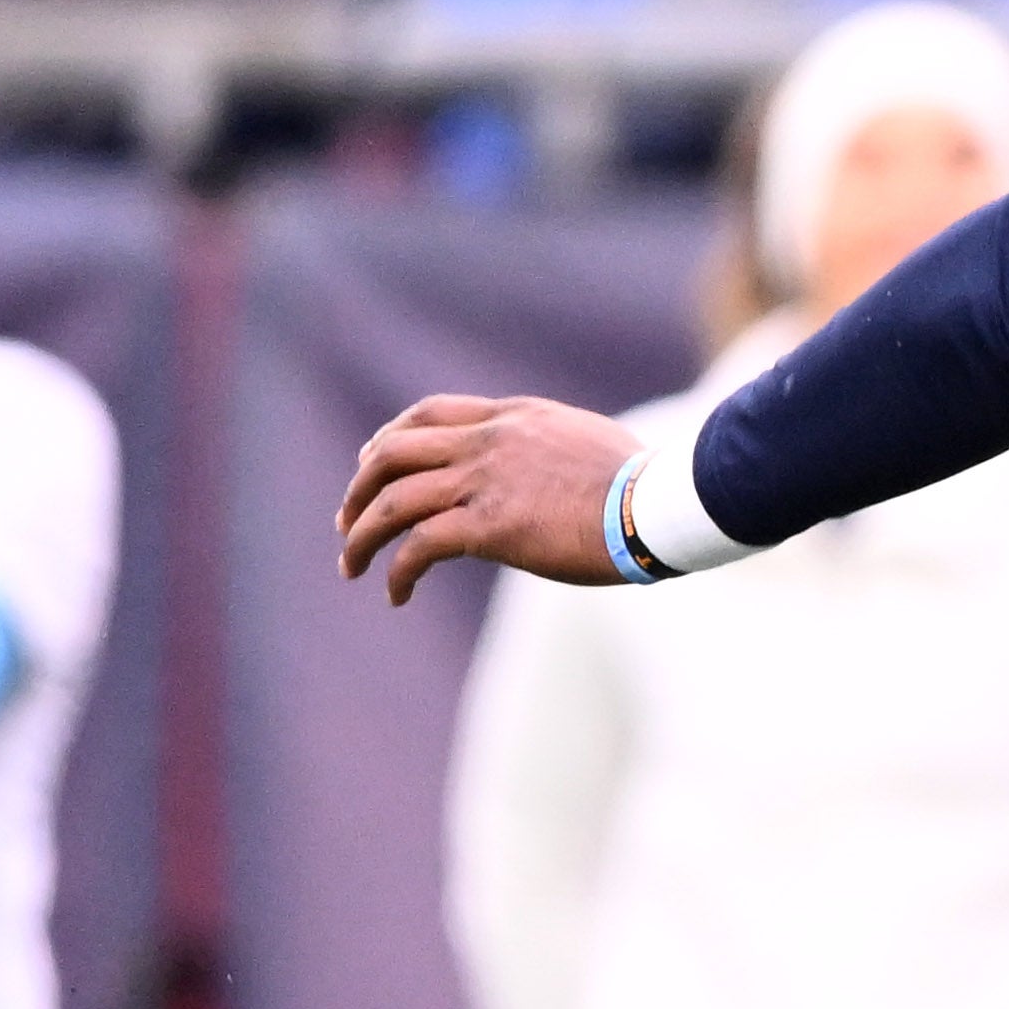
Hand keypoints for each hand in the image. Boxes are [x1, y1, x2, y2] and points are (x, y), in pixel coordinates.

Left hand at [339, 394, 640, 602]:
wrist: (660, 505)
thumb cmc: (647, 486)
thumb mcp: (591, 446)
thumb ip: (552, 451)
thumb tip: (549, 477)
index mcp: (514, 418)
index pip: (430, 414)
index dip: (389, 438)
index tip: (371, 462)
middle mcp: (489, 441)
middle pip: (393, 452)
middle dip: (360, 488)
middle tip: (347, 521)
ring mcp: (485, 481)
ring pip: (393, 501)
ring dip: (361, 535)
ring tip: (351, 566)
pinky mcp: (489, 526)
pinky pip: (418, 547)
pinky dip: (397, 571)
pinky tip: (395, 594)